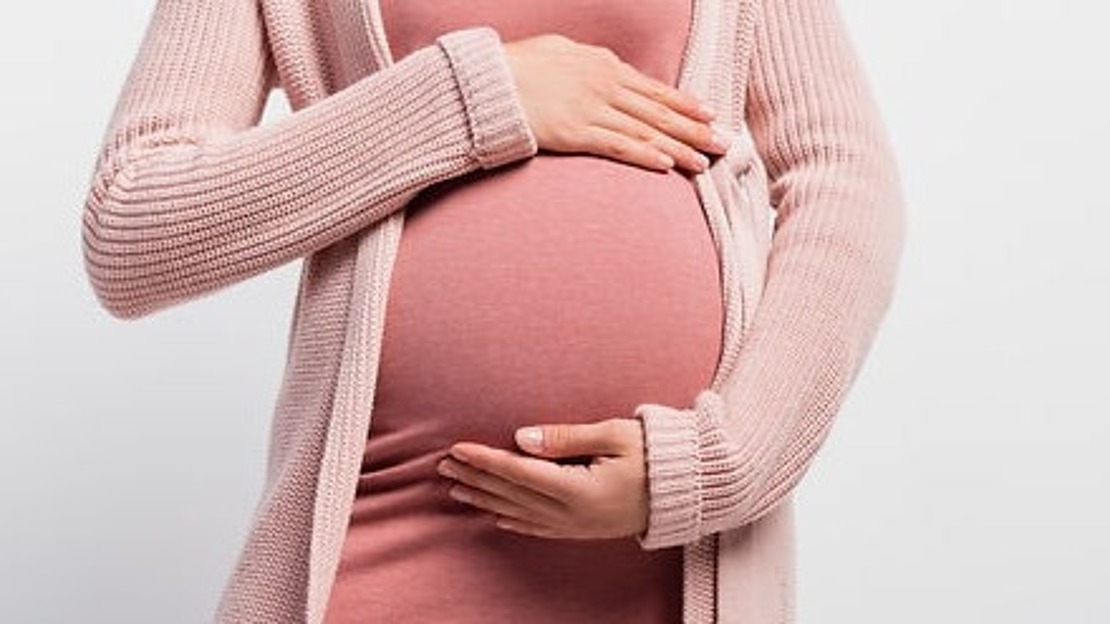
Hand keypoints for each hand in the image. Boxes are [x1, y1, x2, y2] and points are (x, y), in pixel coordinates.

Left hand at [437, 418, 648, 539]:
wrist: (692, 488)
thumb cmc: (657, 453)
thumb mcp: (614, 434)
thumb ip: (565, 437)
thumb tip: (520, 437)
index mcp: (579, 488)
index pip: (519, 472)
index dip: (485, 460)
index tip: (458, 448)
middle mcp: (573, 513)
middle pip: (512, 494)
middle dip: (476, 478)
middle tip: (444, 464)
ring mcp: (579, 525)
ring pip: (520, 512)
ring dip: (486, 498)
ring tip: (457, 487)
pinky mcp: (585, 529)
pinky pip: (540, 528)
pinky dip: (513, 520)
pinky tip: (495, 514)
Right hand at [502, 34, 729, 172]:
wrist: (487, 81)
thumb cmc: (517, 66)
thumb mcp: (559, 51)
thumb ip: (587, 62)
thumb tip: (606, 68)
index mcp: (603, 64)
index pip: (654, 88)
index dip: (685, 103)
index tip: (709, 115)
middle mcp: (605, 85)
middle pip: (660, 111)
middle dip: (695, 129)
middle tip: (723, 144)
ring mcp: (592, 109)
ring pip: (646, 131)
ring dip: (678, 149)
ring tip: (704, 163)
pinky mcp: (576, 133)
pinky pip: (618, 146)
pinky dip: (645, 156)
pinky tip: (666, 167)